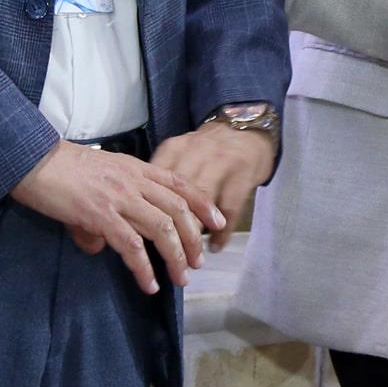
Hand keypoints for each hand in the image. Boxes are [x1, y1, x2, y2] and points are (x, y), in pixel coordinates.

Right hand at [11, 140, 216, 294]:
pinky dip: (144, 268)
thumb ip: (109, 207)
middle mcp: (134, 181)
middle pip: (178, 210)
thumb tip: (101, 246)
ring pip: (162, 229)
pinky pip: (131, 246)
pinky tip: (148, 284)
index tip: (217, 222)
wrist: (34, 159)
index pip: (180, 183)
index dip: (202, 203)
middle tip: (198, 261)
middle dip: (193, 239)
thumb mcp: (97, 178)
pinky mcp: (101, 215)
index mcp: (136, 168)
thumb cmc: (61, 168)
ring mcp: (119, 198)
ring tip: (180, 278)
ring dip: (176, 257)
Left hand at [149, 122, 275, 252]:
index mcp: (175, 149)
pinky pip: (229, 209)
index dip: (149, 213)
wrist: (248, 128)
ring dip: (196, 234)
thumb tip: (139, 214)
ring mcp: (220, 162)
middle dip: (172, 230)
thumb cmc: (208, 149)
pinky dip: (221, 232)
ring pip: (201, 202)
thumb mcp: (180, 154)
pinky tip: (215, 246)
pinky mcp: (242, 174)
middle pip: (177, 195)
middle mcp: (195, 153)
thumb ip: (161, 177)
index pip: (155, 183)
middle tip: (169, 256)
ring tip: (191, 258)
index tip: (144, 239)